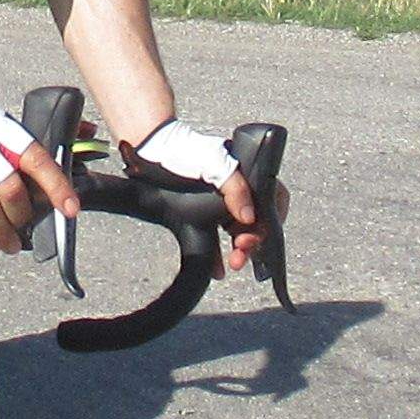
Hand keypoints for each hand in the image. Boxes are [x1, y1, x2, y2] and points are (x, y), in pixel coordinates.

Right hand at [0, 82, 73, 260]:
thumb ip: (31, 139)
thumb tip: (88, 134)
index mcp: (1, 131)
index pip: (36, 160)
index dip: (56, 186)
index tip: (70, 208)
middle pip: (11, 190)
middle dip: (24, 215)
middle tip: (27, 226)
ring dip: (2, 233)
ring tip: (11, 245)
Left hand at [125, 114, 264, 271]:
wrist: (148, 151)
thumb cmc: (184, 148)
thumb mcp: (214, 163)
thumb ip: (236, 188)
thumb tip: (249, 217)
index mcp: (245, 175)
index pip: (271, 199)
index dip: (270, 220)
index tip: (258, 235)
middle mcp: (234, 191)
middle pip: (254, 221)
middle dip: (252, 241)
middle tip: (241, 253)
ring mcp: (217, 204)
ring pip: (235, 233)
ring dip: (238, 251)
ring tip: (234, 263)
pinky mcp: (198, 216)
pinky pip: (213, 239)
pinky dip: (217, 256)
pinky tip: (218, 270)